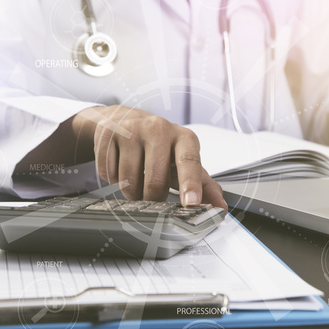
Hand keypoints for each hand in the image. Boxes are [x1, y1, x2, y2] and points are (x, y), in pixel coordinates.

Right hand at [71, 105, 226, 208]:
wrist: (127, 120)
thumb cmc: (161, 146)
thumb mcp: (184, 161)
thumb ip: (204, 185)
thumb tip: (221, 208)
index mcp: (183, 138)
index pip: (189, 162)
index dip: (190, 185)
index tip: (191, 202)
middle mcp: (159, 129)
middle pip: (155, 182)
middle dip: (152, 197)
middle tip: (152, 191)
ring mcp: (132, 129)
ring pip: (128, 182)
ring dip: (131, 190)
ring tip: (136, 175)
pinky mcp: (109, 133)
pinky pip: (108, 174)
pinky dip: (112, 178)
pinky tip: (120, 164)